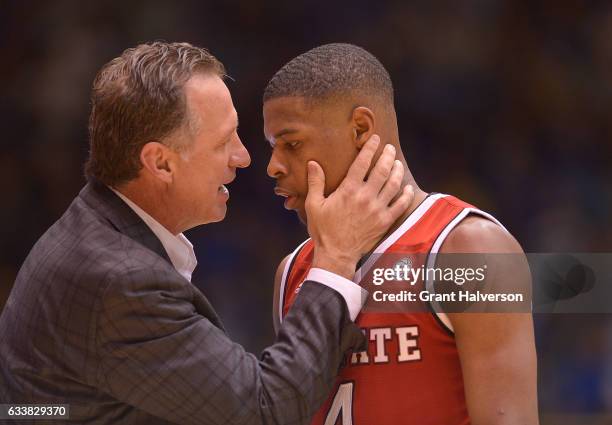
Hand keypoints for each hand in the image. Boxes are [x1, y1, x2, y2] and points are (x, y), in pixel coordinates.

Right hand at [305, 134, 413, 278]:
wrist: (336, 254)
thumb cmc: (323, 230)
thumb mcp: (314, 205)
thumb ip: (315, 182)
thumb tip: (313, 163)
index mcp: (348, 190)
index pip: (362, 162)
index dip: (370, 148)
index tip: (375, 139)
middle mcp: (365, 196)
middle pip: (381, 169)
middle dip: (387, 155)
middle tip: (389, 148)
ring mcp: (377, 209)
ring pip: (393, 184)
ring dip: (397, 171)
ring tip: (397, 163)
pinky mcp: (385, 221)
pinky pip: (400, 205)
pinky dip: (406, 195)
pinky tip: (408, 188)